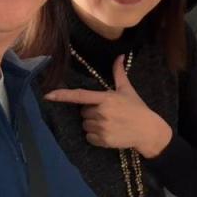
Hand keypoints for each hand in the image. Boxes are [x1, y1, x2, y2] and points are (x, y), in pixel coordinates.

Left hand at [44, 55, 171, 158]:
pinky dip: (95, 136)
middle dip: (91, 112)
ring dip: (92, 124)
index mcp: (106, 98)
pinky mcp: (103, 140)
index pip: (80, 95)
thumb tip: (119, 56)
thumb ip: (119, 73)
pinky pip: (89, 137)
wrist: (148, 130)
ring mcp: (102, 128)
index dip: (63, 95)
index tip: (48, 95)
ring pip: (85, 125)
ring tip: (108, 123)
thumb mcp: (128, 90)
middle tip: (107, 112)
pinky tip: (107, 132)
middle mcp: (102, 113)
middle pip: (84, 112)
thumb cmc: (137, 108)